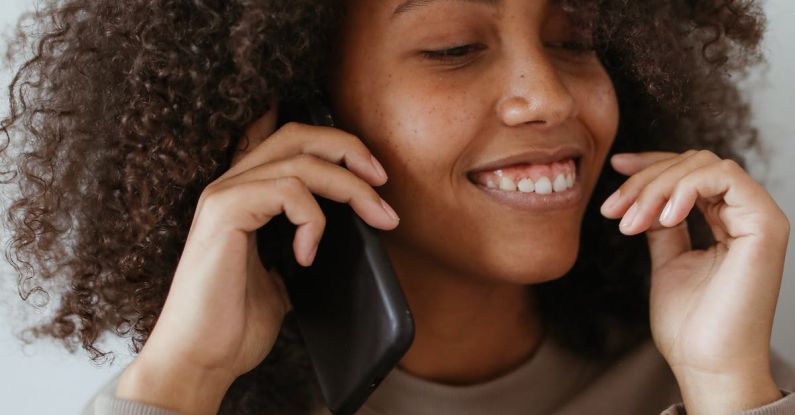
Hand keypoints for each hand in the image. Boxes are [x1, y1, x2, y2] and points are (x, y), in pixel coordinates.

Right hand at [115, 103, 399, 414]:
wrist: (198, 361)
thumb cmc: (234, 325)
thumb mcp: (283, 278)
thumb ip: (302, 246)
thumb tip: (349, 238)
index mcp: (244, 196)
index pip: (287, 141)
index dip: (332, 141)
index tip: (372, 171)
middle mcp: (230, 186)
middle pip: (298, 135)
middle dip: (349, 149)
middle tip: (383, 180)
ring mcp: (224, 196)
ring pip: (301, 162)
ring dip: (351, 187)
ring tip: (378, 218)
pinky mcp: (224, 213)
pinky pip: (288, 192)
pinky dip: (312, 221)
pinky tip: (307, 256)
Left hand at [600, 150, 788, 413]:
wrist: (706, 364)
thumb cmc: (689, 324)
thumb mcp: (667, 260)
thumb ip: (662, 225)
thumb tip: (644, 197)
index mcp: (726, 222)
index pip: (690, 172)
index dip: (651, 164)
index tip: (616, 166)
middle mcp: (746, 215)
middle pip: (692, 163)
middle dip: (645, 180)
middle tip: (614, 211)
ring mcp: (759, 218)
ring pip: (704, 165)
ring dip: (657, 187)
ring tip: (631, 223)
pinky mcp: (765, 226)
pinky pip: (725, 177)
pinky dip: (686, 188)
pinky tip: (663, 216)